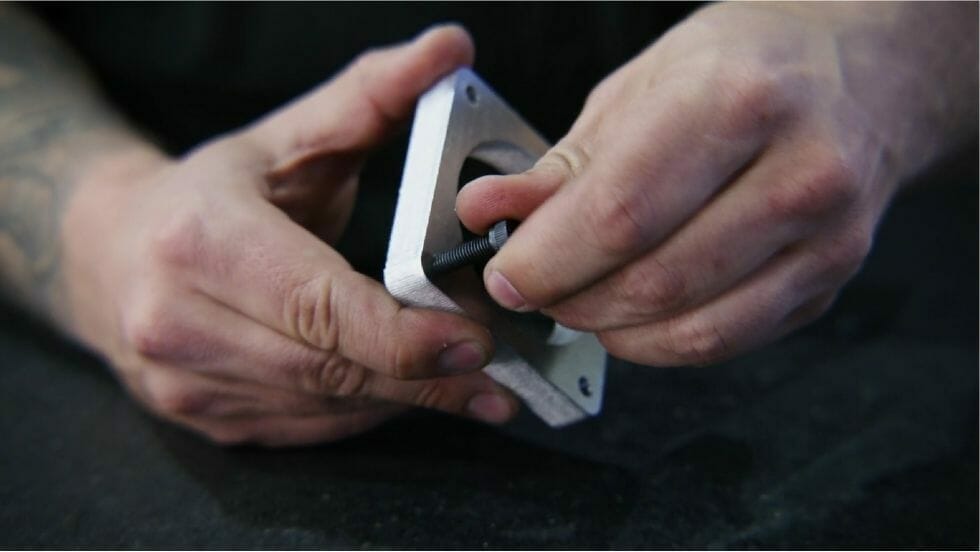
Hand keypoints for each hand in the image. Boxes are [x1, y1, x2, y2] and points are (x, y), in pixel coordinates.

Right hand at [61, 26, 516, 445]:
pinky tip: (401, 390)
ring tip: (465, 380)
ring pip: (325, 407)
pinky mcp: (204, 418)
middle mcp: (179, 320)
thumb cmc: (207, 194)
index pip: (319, 305)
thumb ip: (373, 95)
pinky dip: (364, 412)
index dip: (405, 334)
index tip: (476, 339)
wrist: (109, 252)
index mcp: (202, 241)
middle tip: (494, 369)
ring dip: (404, 398)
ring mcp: (185, 381)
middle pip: (331, 368)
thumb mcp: (287, 136)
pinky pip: (306, 430)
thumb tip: (450, 49)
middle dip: (424, 375)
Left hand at [457, 4, 976, 365]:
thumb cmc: (748, 65)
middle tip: (535, 288)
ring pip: (689, 327)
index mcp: (737, 102)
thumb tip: (491, 210)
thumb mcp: (642, 87)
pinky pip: (726, 341)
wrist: (864, 74)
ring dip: (610, 328)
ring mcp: (825, 237)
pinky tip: (633, 316)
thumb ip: (564, 162)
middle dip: (570, 300)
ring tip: (579, 299)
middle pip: (653, 280)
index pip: (619, 213)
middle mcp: (797, 172)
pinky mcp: (829, 281)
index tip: (505, 273)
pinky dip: (659, 342)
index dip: (546, 260)